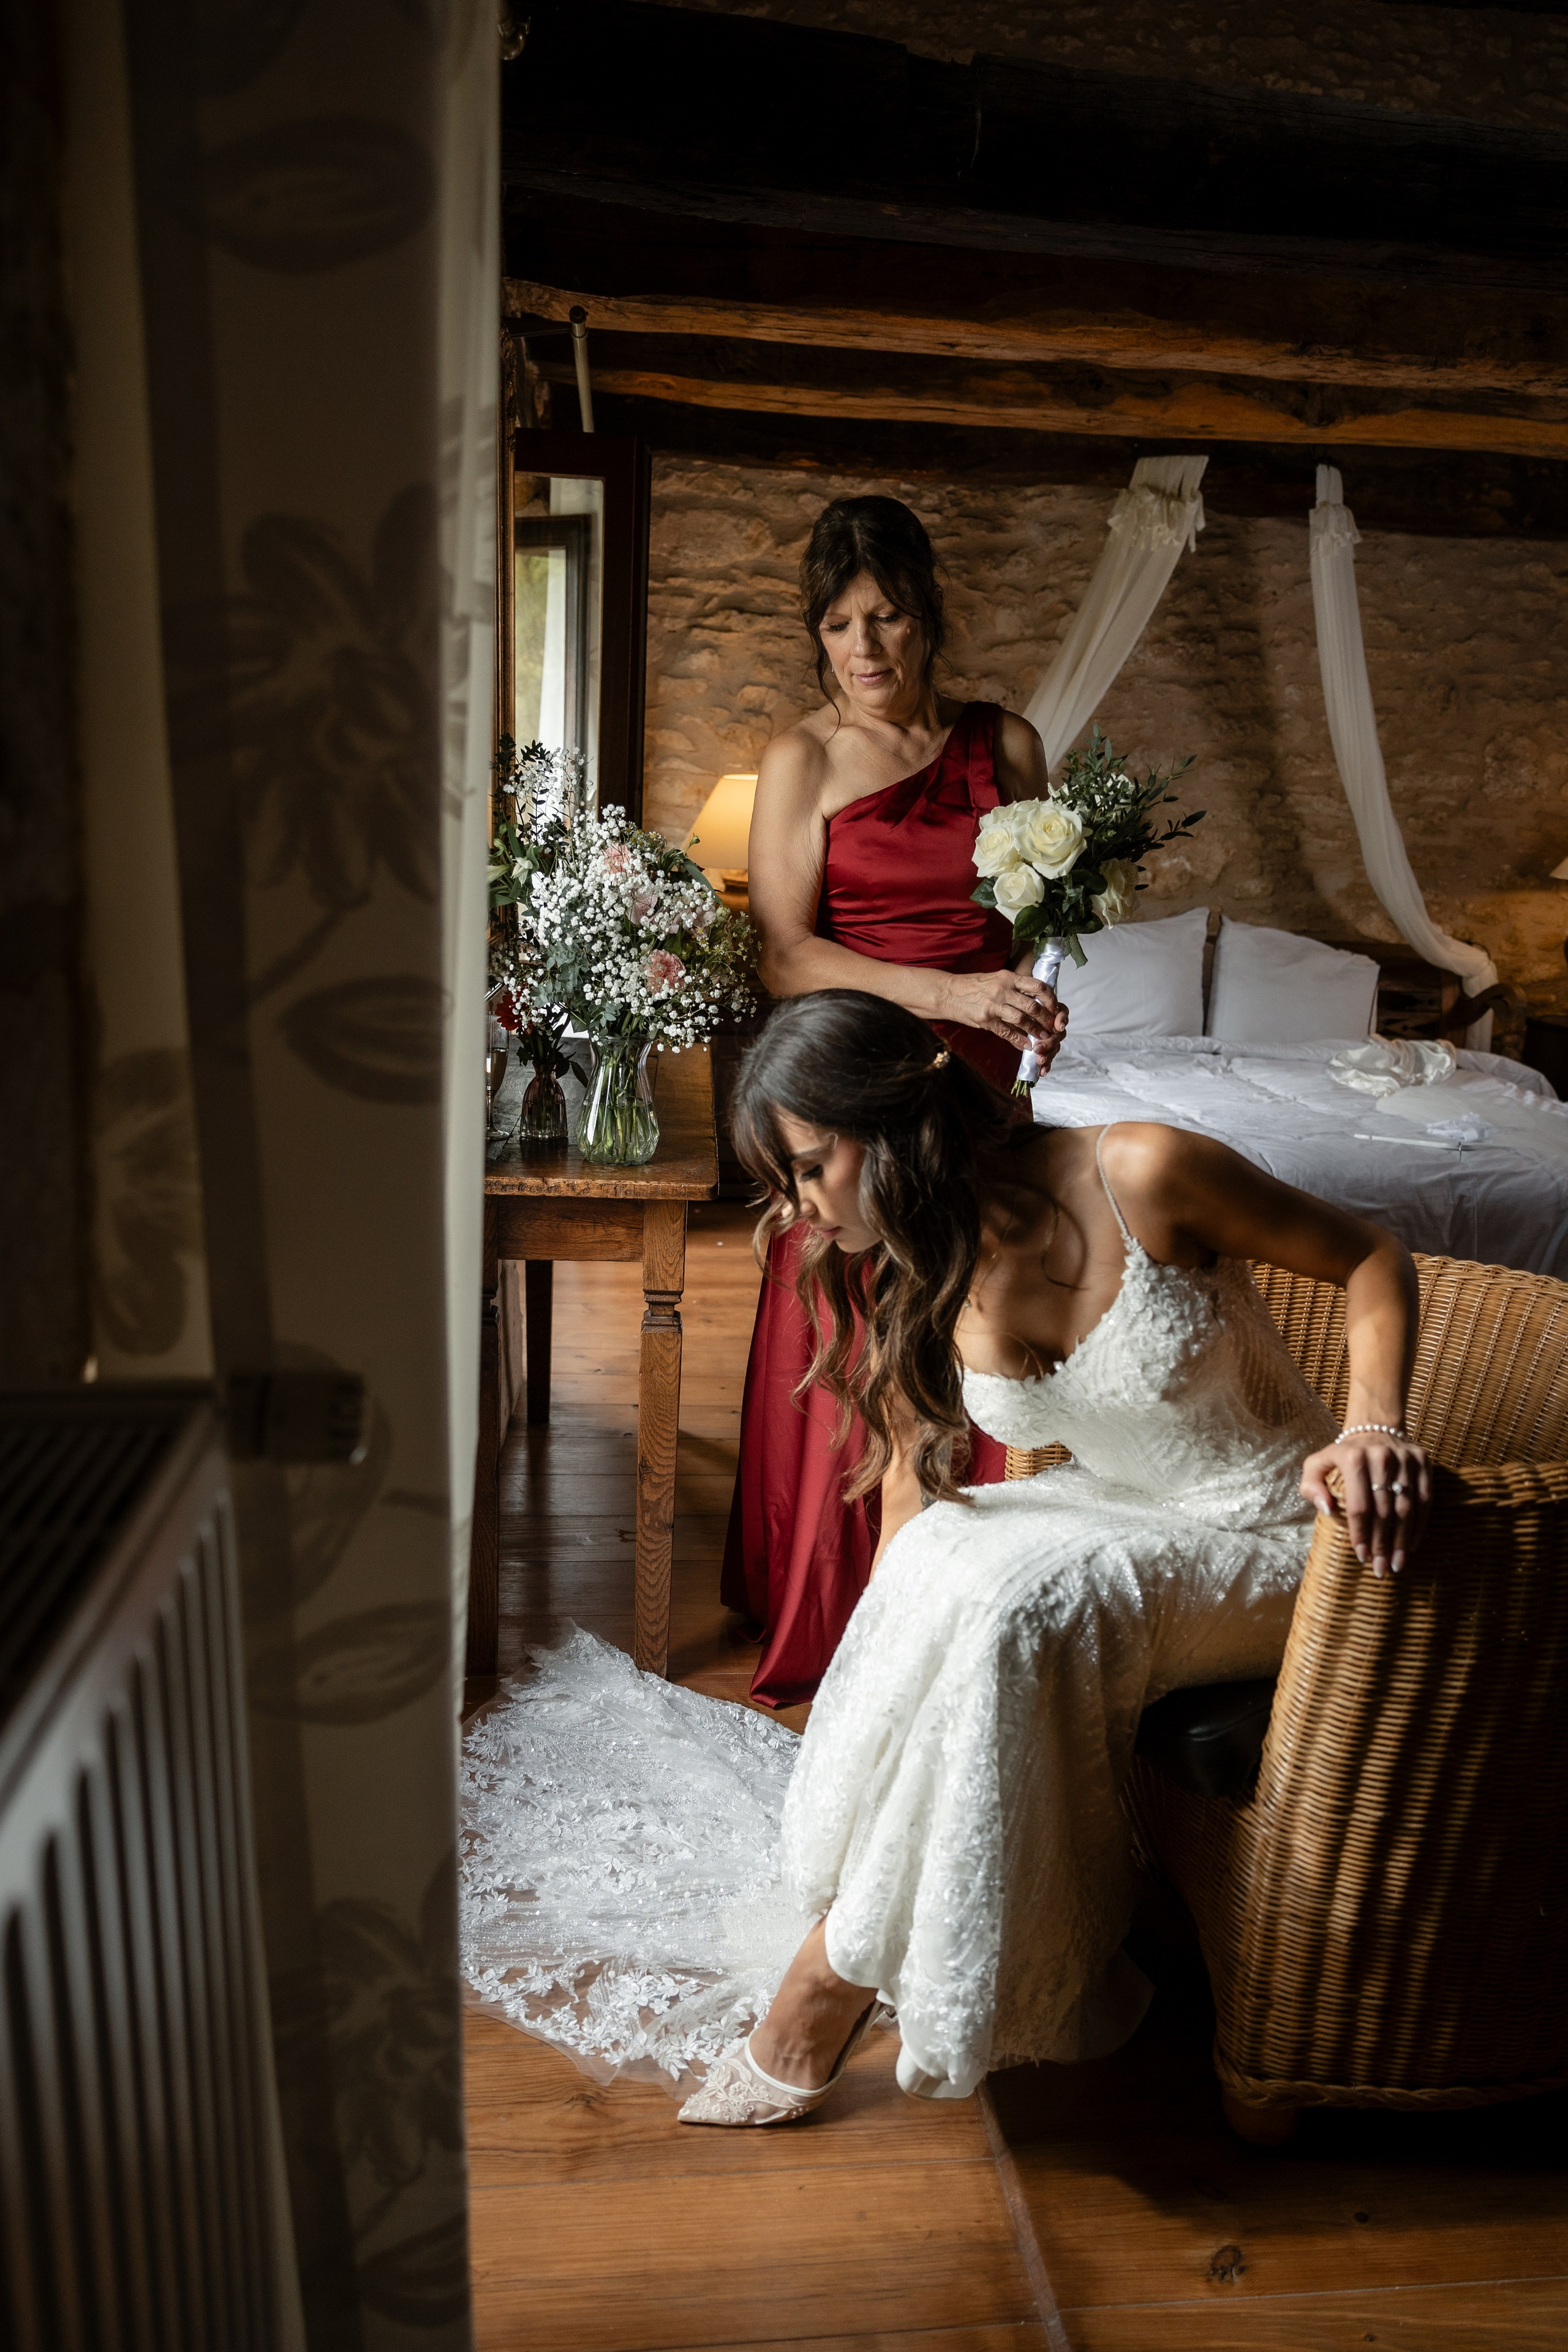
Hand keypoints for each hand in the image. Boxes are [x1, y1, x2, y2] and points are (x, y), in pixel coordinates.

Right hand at [943, 967, 1069, 1058]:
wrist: (948, 993)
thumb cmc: (973, 985)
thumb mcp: (996, 978)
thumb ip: (1015, 987)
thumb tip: (1036, 998)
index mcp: (1008, 977)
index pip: (1037, 986)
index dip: (1050, 999)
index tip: (1055, 1008)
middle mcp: (1002, 990)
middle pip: (1032, 1006)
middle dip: (1046, 1019)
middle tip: (1053, 1027)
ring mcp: (993, 1005)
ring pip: (1022, 1020)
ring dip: (1035, 1031)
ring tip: (1043, 1037)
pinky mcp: (985, 1020)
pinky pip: (1006, 1032)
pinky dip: (1019, 1040)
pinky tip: (1026, 1045)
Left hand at [1299, 1434, 1431, 1577]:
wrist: (1373, 1429)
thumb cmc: (1342, 1456)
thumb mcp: (1316, 1465)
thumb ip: (1311, 1486)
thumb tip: (1326, 1508)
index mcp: (1352, 1457)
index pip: (1358, 1505)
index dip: (1360, 1534)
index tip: (1361, 1556)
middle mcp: (1381, 1456)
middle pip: (1383, 1511)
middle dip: (1382, 1544)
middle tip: (1381, 1569)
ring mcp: (1405, 1459)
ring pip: (1406, 1508)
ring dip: (1402, 1540)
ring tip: (1397, 1564)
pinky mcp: (1423, 1462)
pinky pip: (1425, 1499)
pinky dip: (1419, 1525)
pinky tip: (1411, 1544)